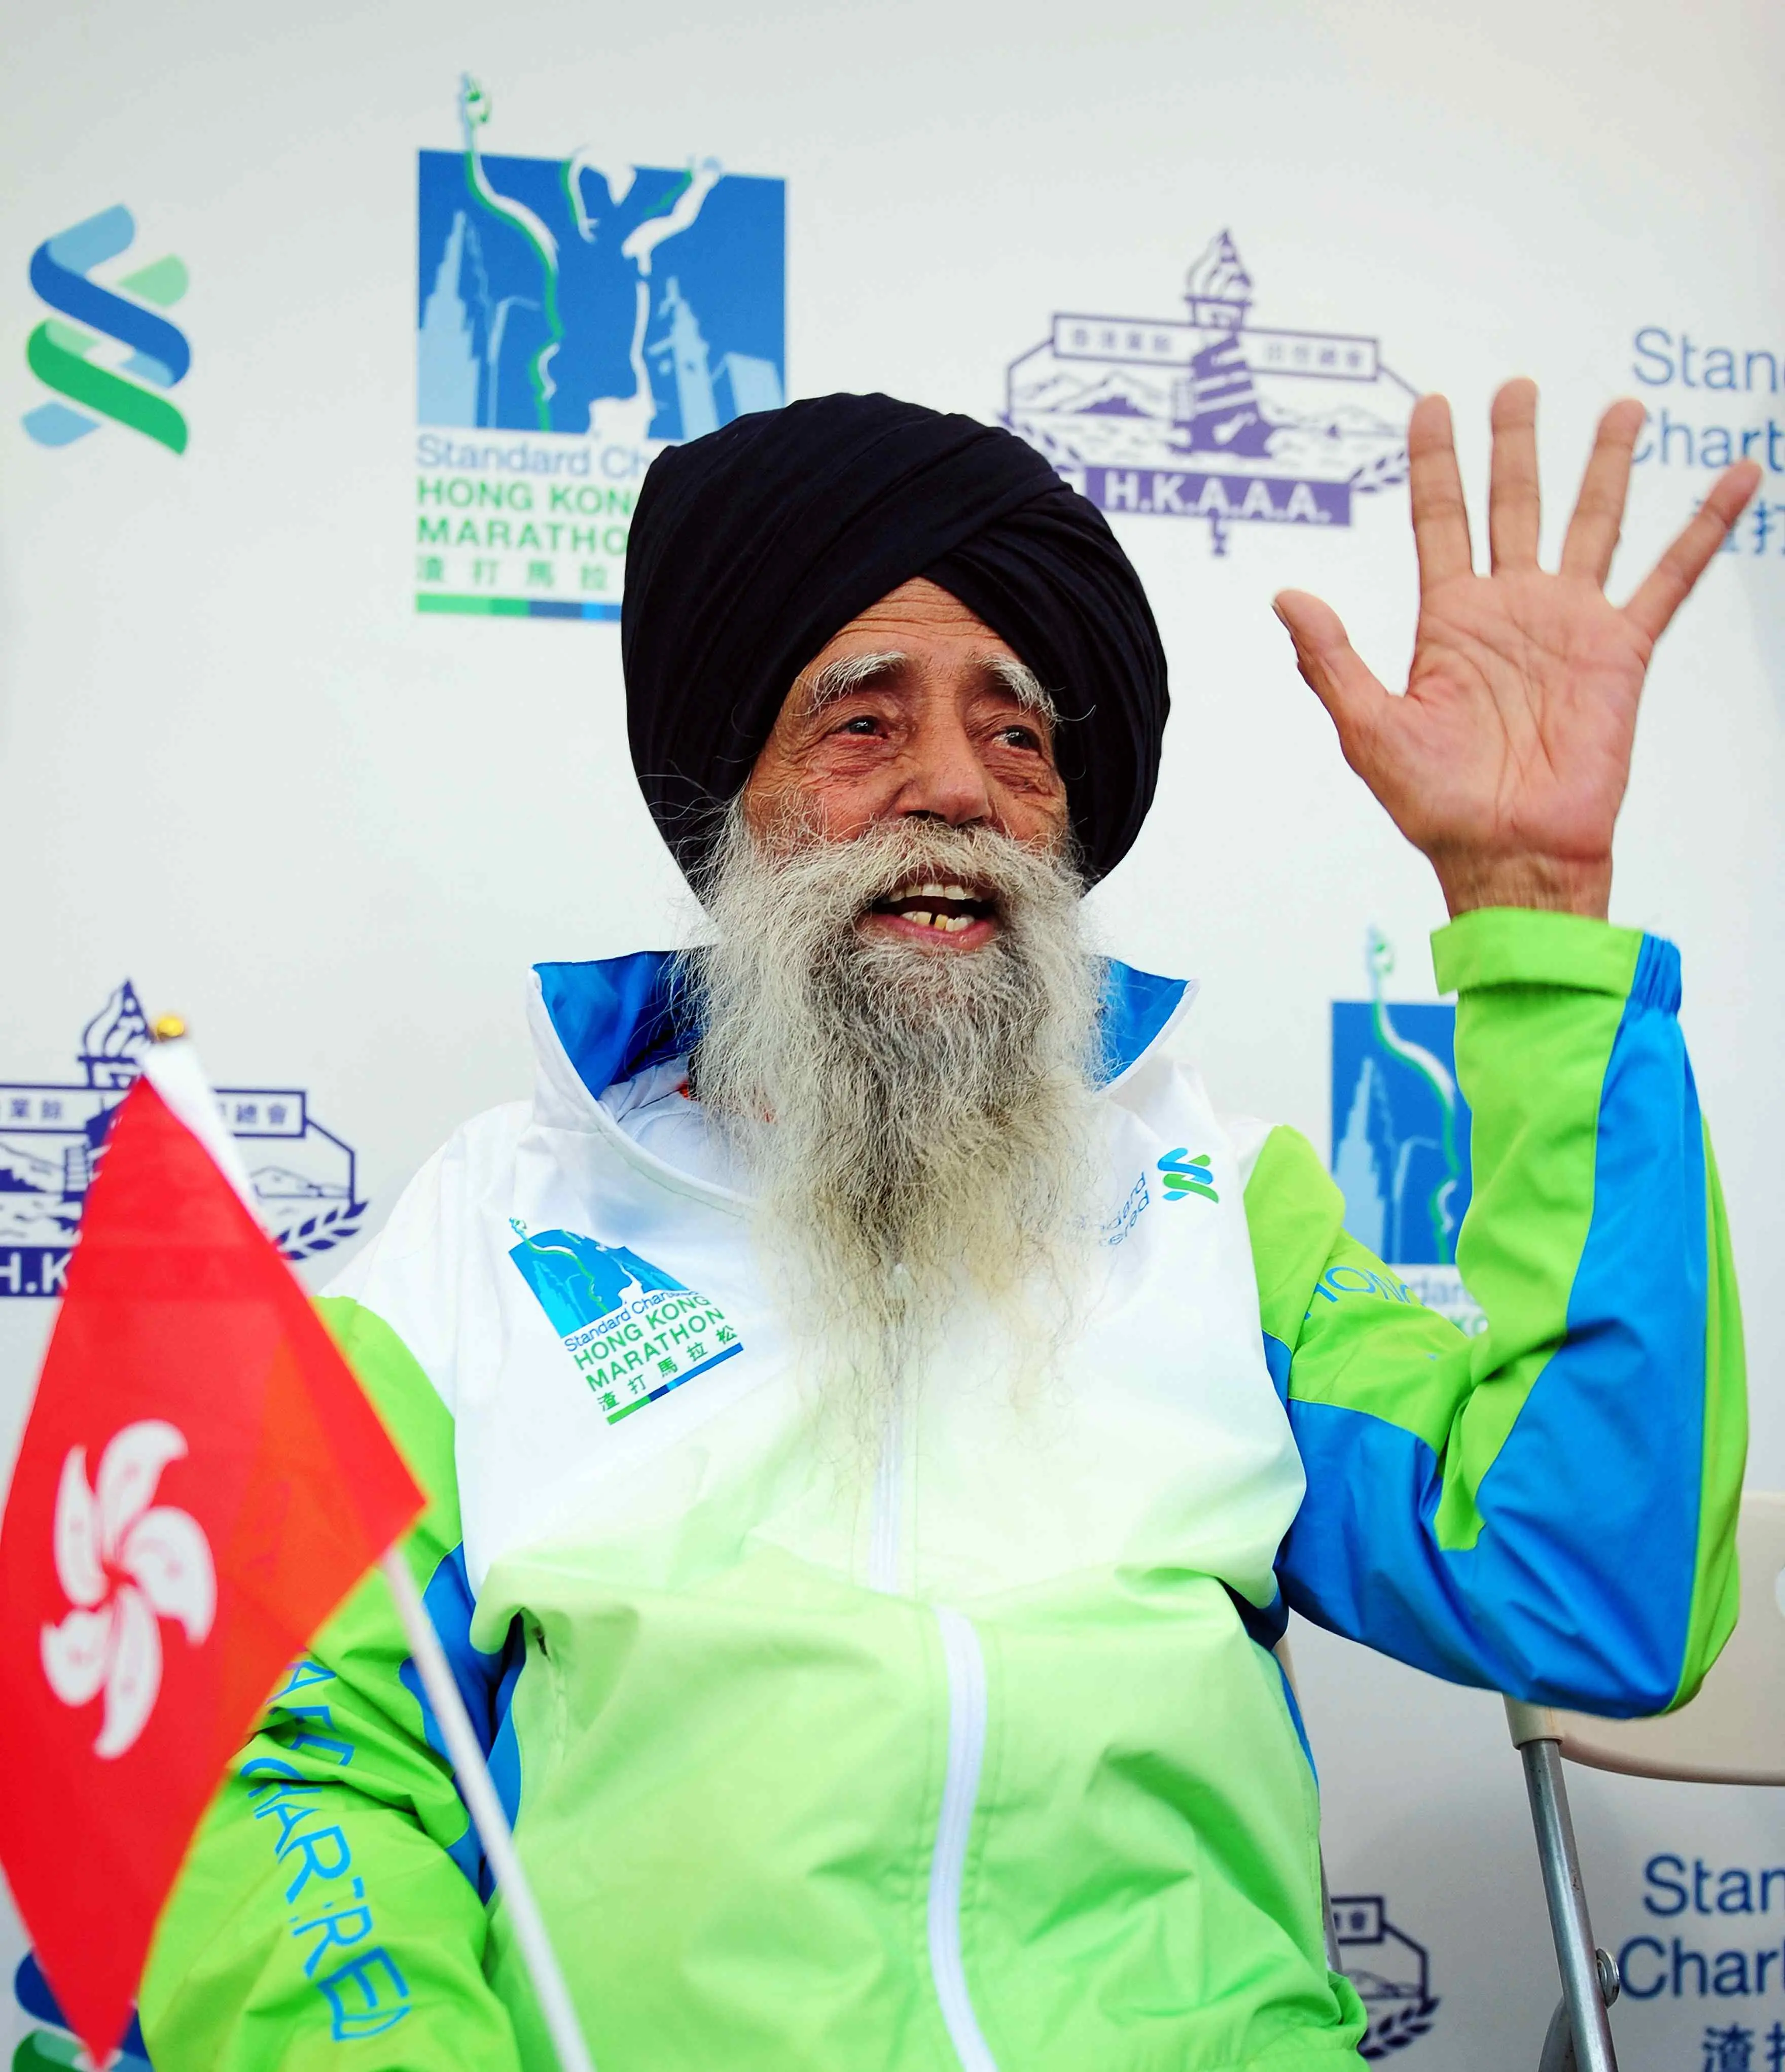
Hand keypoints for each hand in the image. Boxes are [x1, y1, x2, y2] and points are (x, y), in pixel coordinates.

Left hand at [1273, 379, 1760, 918]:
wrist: (1508, 853)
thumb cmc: (1437, 805)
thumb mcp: (1368, 728)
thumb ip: (1331, 658)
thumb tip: (1286, 596)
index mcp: (1449, 622)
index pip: (1439, 521)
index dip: (1434, 465)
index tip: (1431, 407)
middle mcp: (1511, 611)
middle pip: (1513, 505)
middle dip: (1514, 446)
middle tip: (1515, 387)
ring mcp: (1569, 625)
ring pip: (1591, 523)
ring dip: (1605, 466)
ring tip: (1620, 408)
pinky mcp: (1621, 651)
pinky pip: (1672, 577)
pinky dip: (1705, 526)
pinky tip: (1736, 477)